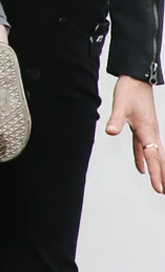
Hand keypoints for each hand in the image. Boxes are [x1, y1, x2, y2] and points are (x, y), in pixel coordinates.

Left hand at [104, 76, 164, 195]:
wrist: (137, 79)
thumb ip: (116, 119)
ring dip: (158, 170)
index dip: (157, 173)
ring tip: (161, 185)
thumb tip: (111, 131)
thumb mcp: (120, 104)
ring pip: (155, 155)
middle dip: (163, 176)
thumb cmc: (129, 90)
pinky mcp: (142, 129)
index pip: (153, 156)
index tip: (159, 188)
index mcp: (147, 130)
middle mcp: (151, 133)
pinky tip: (142, 169)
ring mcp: (148, 131)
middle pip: (159, 159)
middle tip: (163, 192)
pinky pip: (144, 149)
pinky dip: (144, 160)